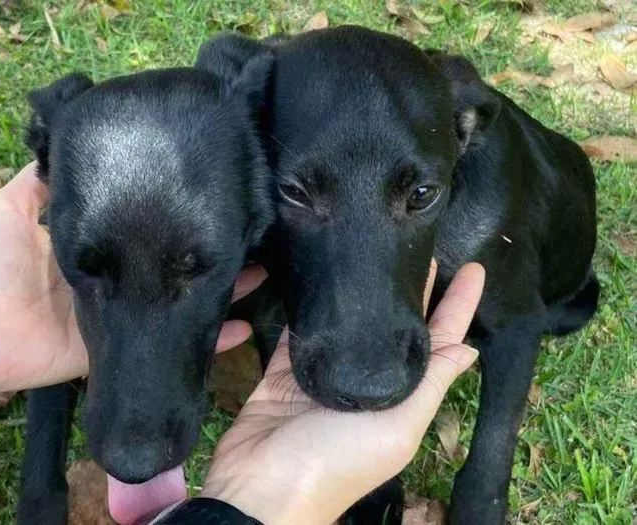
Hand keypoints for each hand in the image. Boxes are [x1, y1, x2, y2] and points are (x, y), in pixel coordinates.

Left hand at [0, 163, 265, 409]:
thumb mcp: (12, 206)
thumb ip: (40, 182)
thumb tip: (70, 146)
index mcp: (101, 250)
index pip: (150, 233)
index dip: (179, 223)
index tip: (211, 203)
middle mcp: (121, 281)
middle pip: (173, 267)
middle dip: (208, 255)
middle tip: (247, 239)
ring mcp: (128, 316)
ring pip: (182, 302)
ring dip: (220, 292)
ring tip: (258, 274)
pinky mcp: (128, 349)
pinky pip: (173, 343)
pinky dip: (210, 341)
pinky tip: (242, 329)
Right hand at [200, 261, 484, 524]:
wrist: (263, 485)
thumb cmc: (339, 459)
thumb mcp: (398, 426)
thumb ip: (430, 385)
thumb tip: (471, 350)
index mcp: (401, 395)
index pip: (440, 341)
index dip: (458, 306)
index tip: (473, 267)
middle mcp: (369, 379)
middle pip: (399, 324)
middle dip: (416, 288)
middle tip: (422, 244)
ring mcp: (327, 372)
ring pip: (352, 321)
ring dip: (366, 289)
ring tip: (379, 248)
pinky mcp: (288, 367)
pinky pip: (303, 328)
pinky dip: (313, 304)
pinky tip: (325, 274)